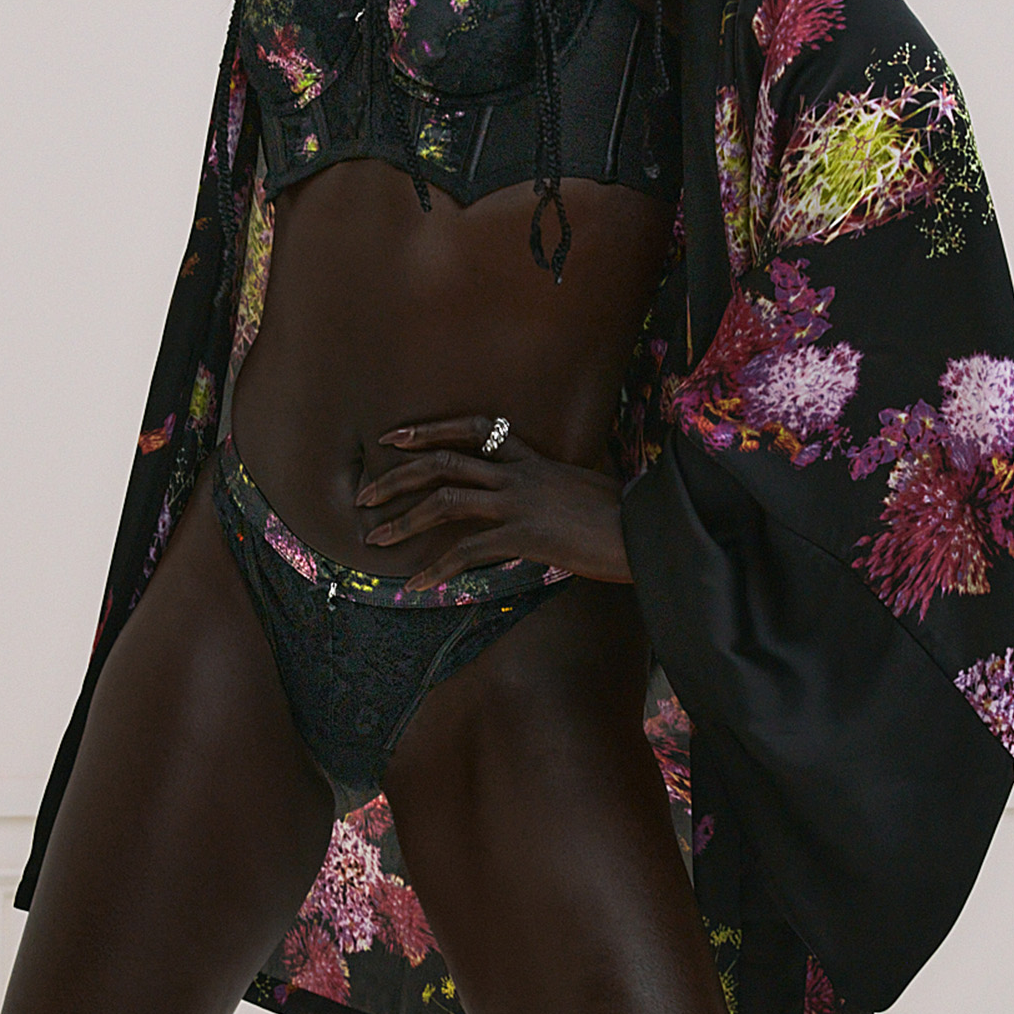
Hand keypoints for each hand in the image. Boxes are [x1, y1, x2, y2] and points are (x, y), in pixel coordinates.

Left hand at [355, 418, 630, 585]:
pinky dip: (436, 569)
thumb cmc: (627, 517)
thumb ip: (557, 486)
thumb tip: (547, 496)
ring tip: (373, 539)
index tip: (396, 437)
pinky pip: (467, 551)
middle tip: (363, 493)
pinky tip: (416, 586)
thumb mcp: (586, 489)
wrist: (649, 532)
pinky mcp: (524, 535)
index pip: (474, 428)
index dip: (430, 429)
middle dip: (397, 476)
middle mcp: (519, 473)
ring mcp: (519, 502)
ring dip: (403, 519)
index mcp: (534, 458)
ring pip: (445, 500)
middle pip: (444, 461)